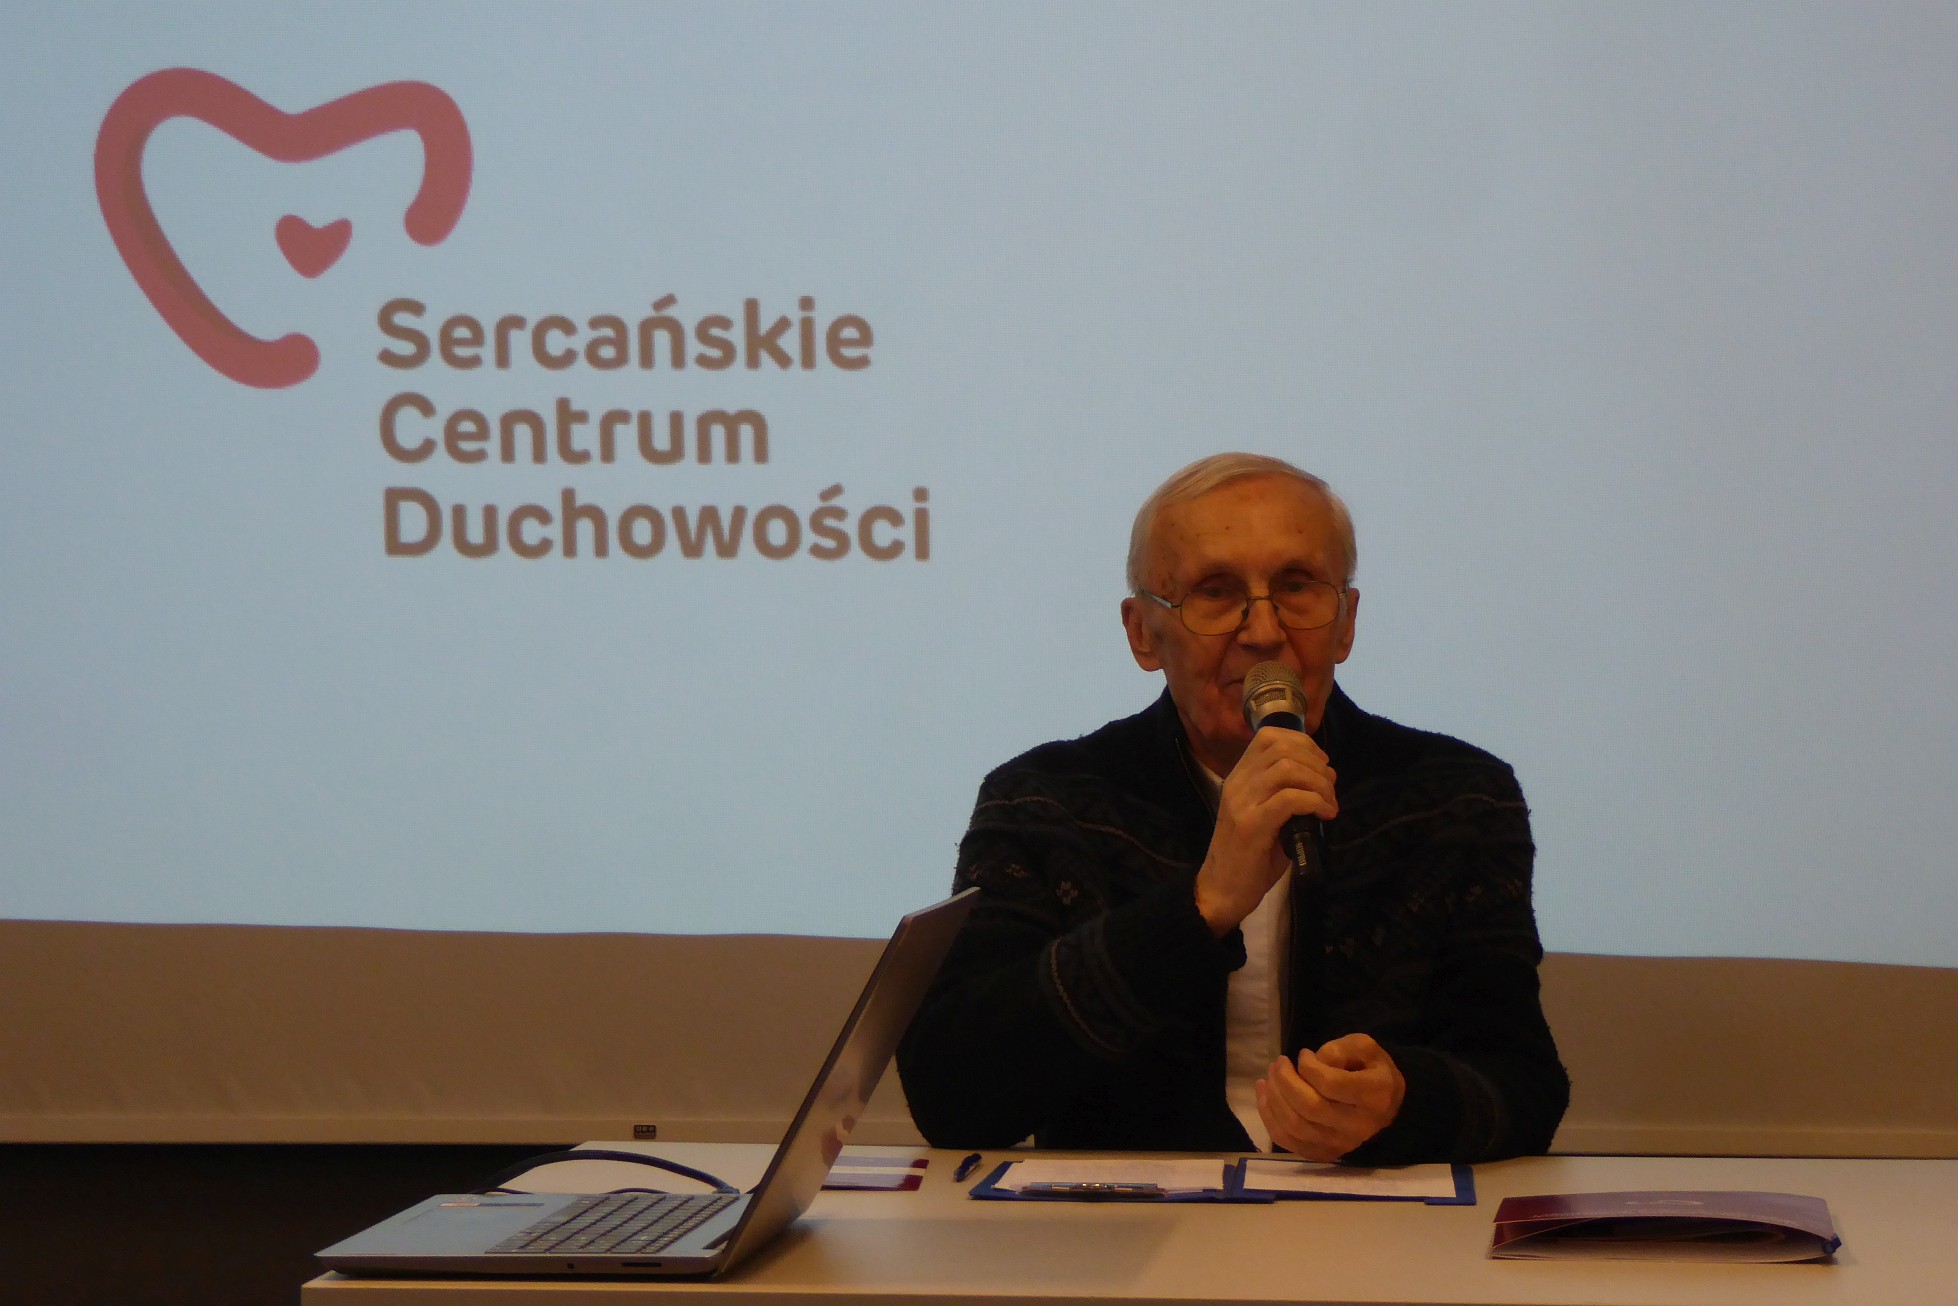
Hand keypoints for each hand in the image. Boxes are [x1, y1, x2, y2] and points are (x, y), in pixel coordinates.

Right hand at [1193, 726, 1336, 934]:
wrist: (1221, 892)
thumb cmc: (1249, 858)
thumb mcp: (1264, 816)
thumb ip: (1283, 794)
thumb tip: (1322, 781)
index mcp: (1239, 777)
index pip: (1268, 736)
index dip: (1303, 743)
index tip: (1321, 765)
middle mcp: (1237, 783)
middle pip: (1282, 748)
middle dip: (1316, 763)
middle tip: (1330, 787)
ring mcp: (1242, 803)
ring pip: (1288, 769)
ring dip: (1319, 783)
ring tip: (1329, 803)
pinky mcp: (1251, 825)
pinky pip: (1290, 799)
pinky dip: (1316, 802)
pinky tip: (1325, 815)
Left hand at [1256, 1034, 1404, 1160]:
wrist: (1385, 1105)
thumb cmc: (1371, 1071)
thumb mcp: (1365, 1048)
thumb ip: (1339, 1049)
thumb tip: (1311, 1062)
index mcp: (1374, 1096)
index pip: (1330, 1084)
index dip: (1308, 1066)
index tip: (1303, 1053)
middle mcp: (1358, 1126)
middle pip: (1309, 1107)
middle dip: (1284, 1081)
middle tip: (1278, 1063)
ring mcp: (1340, 1144)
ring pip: (1295, 1126)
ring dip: (1273, 1097)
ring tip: (1269, 1076)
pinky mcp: (1324, 1153)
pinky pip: (1288, 1141)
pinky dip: (1269, 1117)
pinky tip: (1264, 1095)